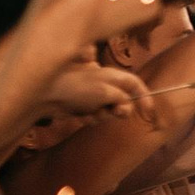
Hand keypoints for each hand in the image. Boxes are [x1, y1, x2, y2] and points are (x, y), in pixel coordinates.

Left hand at [35, 57, 154, 125]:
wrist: (46, 94)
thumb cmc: (77, 88)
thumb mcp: (105, 92)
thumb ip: (121, 99)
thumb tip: (126, 106)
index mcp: (113, 76)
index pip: (135, 85)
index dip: (145, 98)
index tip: (148, 114)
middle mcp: (104, 85)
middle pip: (123, 101)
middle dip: (118, 110)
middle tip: (112, 113)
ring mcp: (93, 96)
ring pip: (108, 112)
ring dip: (102, 116)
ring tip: (90, 113)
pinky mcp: (82, 106)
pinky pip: (95, 116)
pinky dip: (90, 118)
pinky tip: (80, 116)